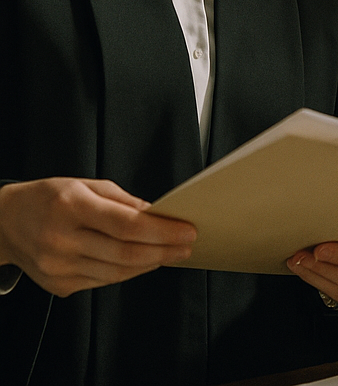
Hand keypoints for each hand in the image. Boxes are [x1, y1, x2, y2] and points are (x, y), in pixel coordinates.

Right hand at [0, 177, 195, 296]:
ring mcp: (57, 267)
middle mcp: (62, 240)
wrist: (5, 222)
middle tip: (186, 245)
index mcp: (71, 207)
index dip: (161, 231)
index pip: (126, 225)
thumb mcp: (86, 184)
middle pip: (124, 253)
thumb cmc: (49, 197)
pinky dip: (127, 272)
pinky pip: (102, 281)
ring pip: (116, 272)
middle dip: (163, 250)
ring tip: (171, 253)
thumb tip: (157, 214)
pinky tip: (143, 262)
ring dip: (149, 264)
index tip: (186, 230)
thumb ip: (123, 201)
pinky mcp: (57, 285)